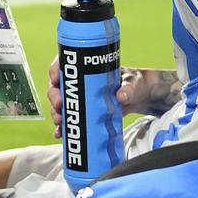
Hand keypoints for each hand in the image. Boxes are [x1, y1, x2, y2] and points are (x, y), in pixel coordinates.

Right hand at [48, 59, 180, 137]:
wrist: (144, 97)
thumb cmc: (137, 83)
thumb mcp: (134, 83)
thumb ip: (128, 88)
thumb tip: (121, 95)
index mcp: (88, 68)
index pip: (65, 64)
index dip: (56, 70)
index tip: (55, 79)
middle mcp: (81, 82)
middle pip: (58, 86)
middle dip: (54, 97)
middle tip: (59, 107)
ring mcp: (82, 97)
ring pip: (62, 103)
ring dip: (57, 113)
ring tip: (60, 123)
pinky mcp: (86, 112)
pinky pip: (70, 118)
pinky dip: (63, 127)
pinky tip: (60, 134)